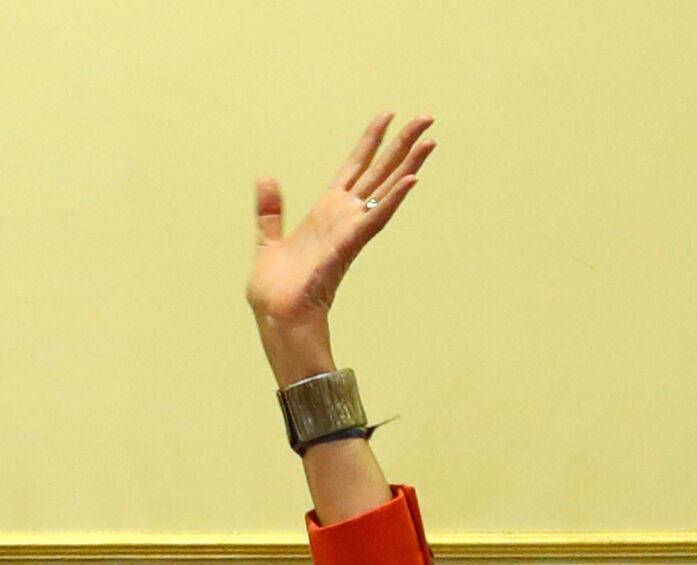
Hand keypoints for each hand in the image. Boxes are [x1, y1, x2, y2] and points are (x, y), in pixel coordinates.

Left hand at [247, 113, 435, 379]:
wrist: (277, 317)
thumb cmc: (276, 289)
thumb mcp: (267, 240)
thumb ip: (270, 210)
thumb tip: (266, 177)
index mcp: (326, 212)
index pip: (354, 167)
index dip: (370, 141)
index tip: (387, 115)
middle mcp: (344, 217)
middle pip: (379, 172)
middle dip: (402, 144)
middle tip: (426, 118)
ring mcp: (349, 230)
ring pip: (385, 190)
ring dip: (408, 165)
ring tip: (430, 141)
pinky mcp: (348, 245)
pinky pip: (376, 218)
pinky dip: (393, 199)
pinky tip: (412, 179)